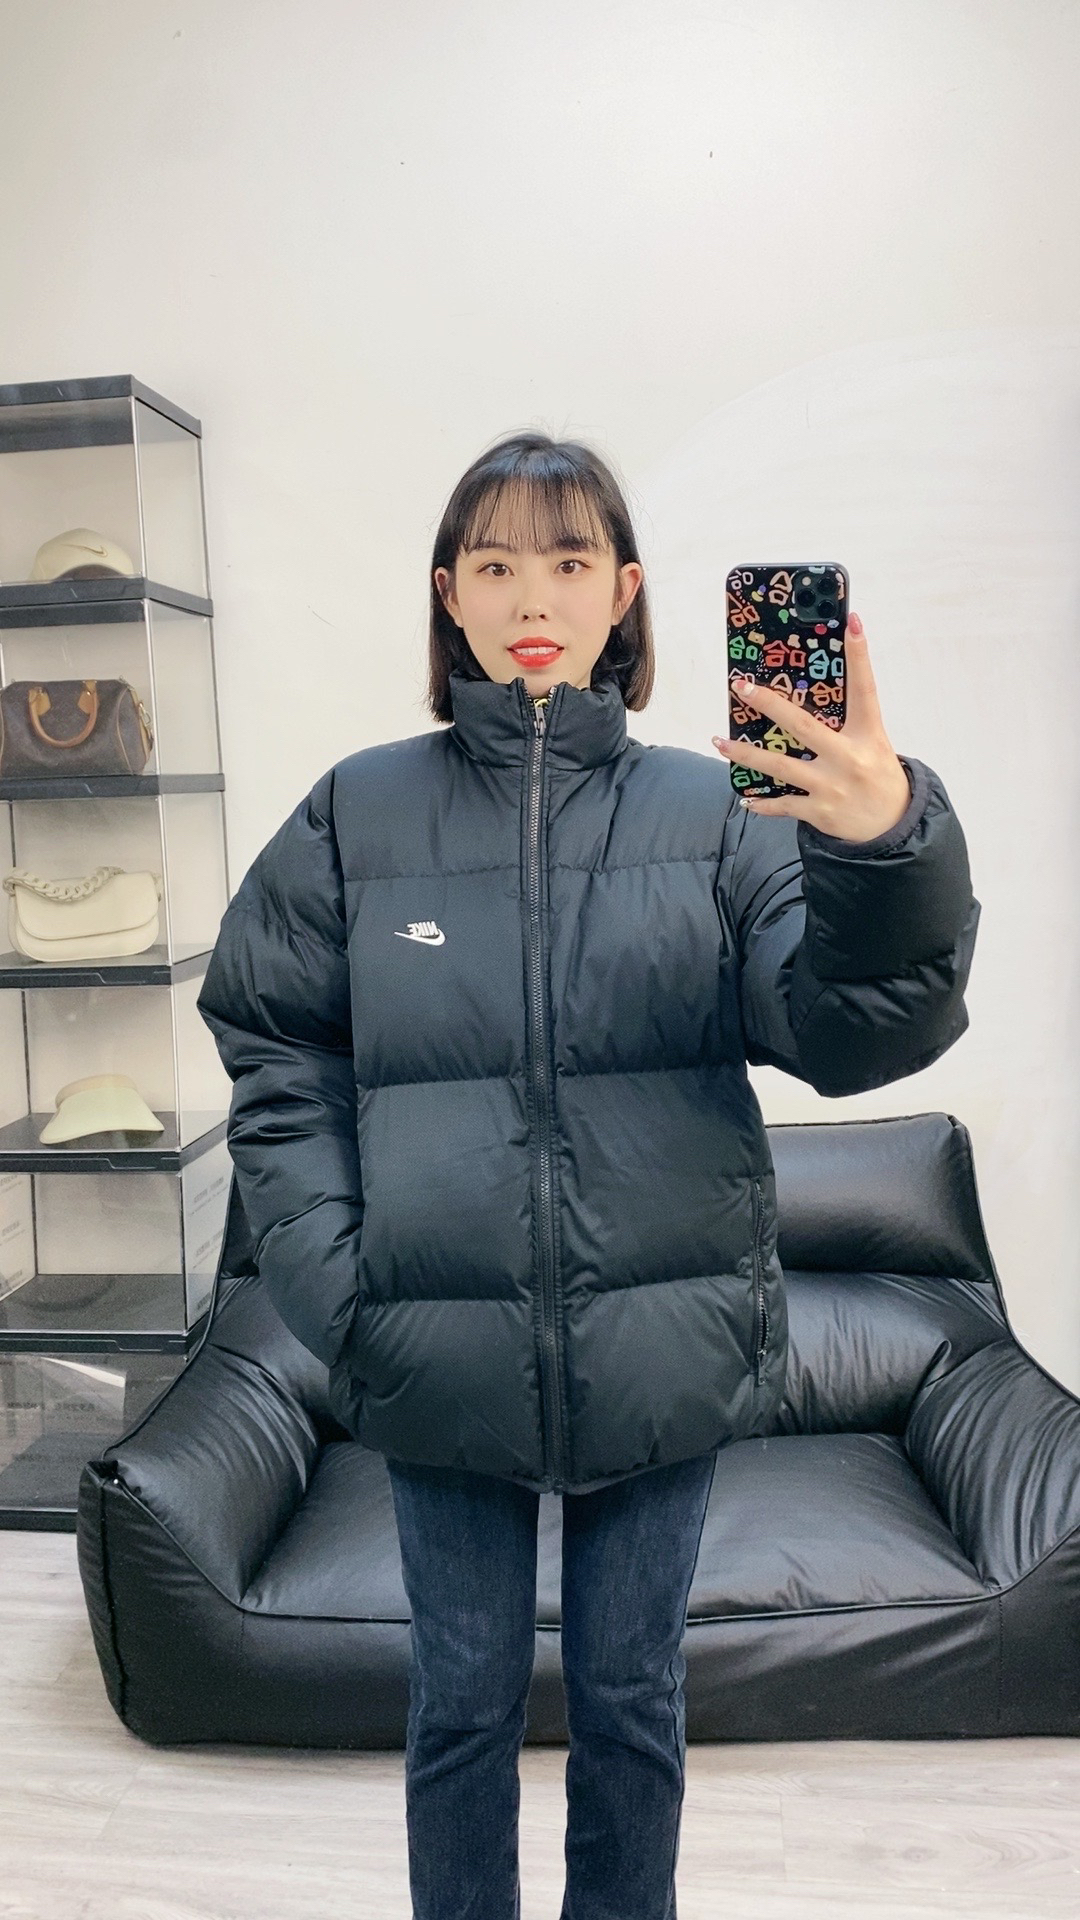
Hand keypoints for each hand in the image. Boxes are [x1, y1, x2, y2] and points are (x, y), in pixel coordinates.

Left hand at [711, 611, 912, 842]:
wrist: (892, 826)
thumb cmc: (877, 775)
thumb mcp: (873, 743)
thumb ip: (848, 720)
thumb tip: (810, 691)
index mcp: (868, 735)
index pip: (864, 689)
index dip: (859, 655)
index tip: (850, 623)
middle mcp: (849, 758)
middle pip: (803, 726)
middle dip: (769, 704)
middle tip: (740, 686)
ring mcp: (831, 786)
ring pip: (780, 766)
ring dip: (745, 754)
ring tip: (718, 741)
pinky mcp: (819, 811)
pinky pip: (782, 804)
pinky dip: (762, 803)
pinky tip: (745, 797)